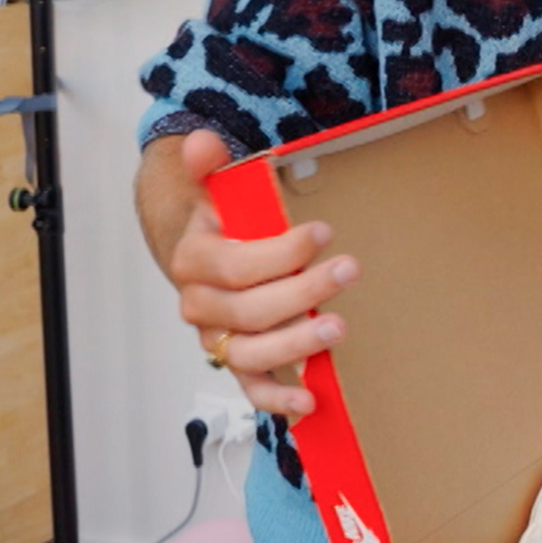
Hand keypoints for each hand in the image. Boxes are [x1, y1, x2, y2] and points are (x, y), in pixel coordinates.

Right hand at [159, 130, 356, 417]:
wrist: (198, 250)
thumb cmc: (218, 220)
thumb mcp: (212, 184)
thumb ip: (207, 162)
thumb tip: (201, 143)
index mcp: (193, 261)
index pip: (235, 264)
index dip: (279, 252)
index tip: (321, 233)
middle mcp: (200, 305)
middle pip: (250, 309)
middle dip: (302, 290)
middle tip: (348, 270)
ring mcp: (218, 338)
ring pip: (252, 352)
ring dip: (295, 342)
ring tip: (338, 327)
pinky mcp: (237, 360)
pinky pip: (252, 387)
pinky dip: (278, 399)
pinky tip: (311, 399)